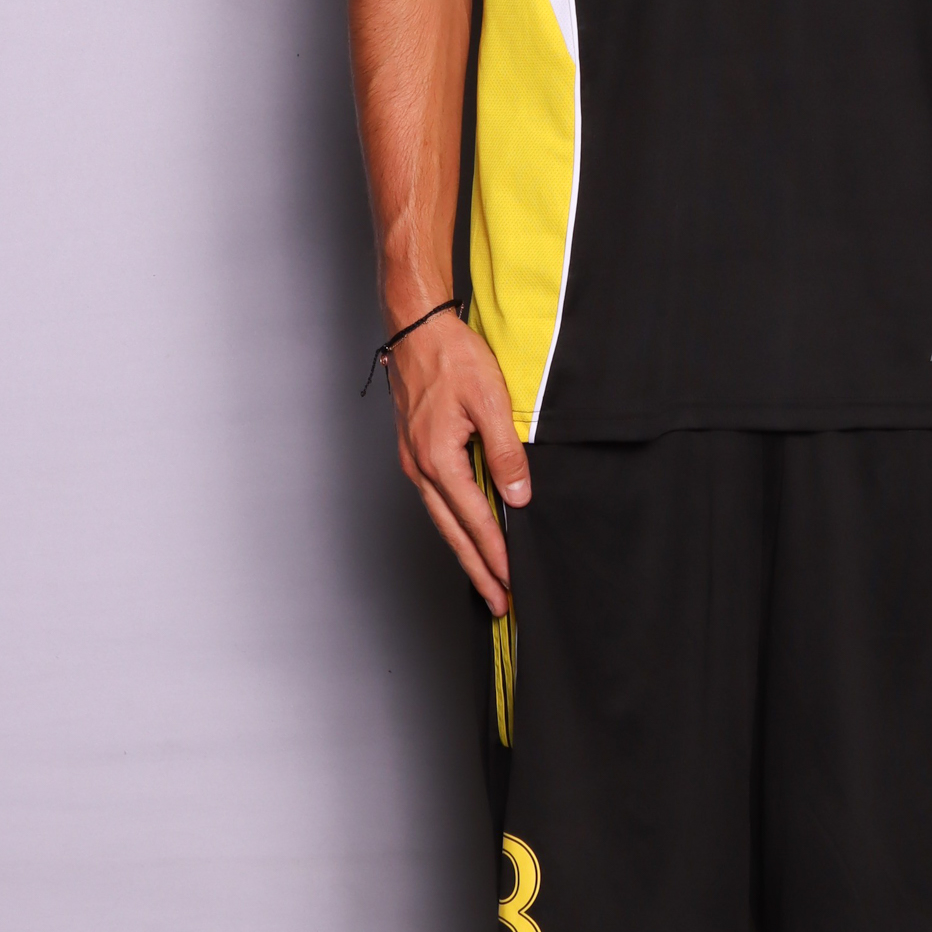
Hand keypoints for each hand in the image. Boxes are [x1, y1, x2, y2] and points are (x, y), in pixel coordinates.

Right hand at [384, 306, 528, 613]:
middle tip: (500, 603)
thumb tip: (518, 496)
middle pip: (452, 532)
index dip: (495, 553)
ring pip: (442, 520)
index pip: (474, 519)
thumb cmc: (451, 356)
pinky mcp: (415, 452)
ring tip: (487, 579)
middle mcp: (420, 468)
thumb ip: (505, 450)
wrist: (416, 328)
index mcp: (438, 459)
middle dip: (477, 570)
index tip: (512, 581)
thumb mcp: (489, 400)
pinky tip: (468, 532)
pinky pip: (437, 500)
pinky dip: (455, 524)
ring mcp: (413, 461)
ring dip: (466, 552)